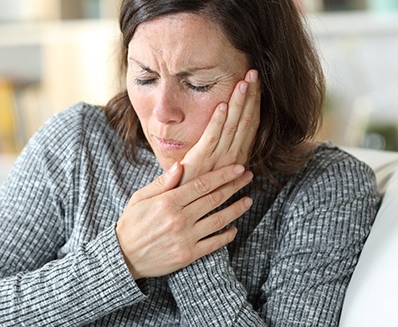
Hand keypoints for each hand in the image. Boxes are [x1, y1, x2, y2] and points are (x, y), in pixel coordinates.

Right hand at [115, 162, 252, 279]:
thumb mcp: (141, 197)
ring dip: (236, 209)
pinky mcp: (188, 255)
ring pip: (218, 220)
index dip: (223, 175)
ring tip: (248, 200)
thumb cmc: (132, 222)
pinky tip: (234, 228)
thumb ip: (162, 182)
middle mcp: (179, 218)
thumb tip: (181, 165)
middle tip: (248, 177)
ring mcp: (185, 238)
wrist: (124, 257)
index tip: (238, 167)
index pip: (202, 184)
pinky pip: (213, 244)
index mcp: (168, 201)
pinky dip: (226, 236)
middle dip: (234, 186)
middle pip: (214, 199)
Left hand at [180, 69, 259, 183]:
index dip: (254, 103)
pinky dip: (217, 121)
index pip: (250, 124)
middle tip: (254, 73)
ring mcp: (217, 158)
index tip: (257, 83)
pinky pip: (211, 137)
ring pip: (232, 126)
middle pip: (245, 121)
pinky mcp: (200, 160)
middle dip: (250, 96)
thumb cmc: (199, 183)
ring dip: (238, 103)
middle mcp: (233, 156)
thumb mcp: (218, 166)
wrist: (184, 206)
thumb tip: (241, 149)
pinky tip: (222, 104)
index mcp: (238, 155)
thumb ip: (228, 153)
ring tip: (244, 82)